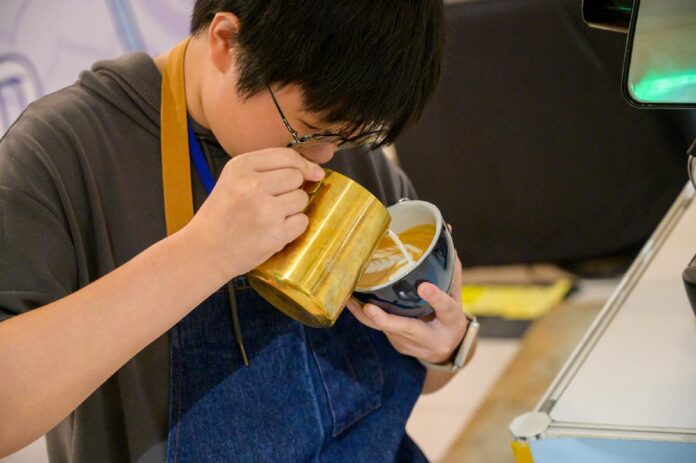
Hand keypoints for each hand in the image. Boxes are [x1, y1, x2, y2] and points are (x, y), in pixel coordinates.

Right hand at [184, 148, 324, 278]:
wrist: (204, 251)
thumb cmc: (222, 215)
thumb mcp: (234, 180)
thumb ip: (268, 170)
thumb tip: (315, 170)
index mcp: (241, 166)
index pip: (287, 155)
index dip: (302, 165)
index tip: (310, 173)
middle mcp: (252, 185)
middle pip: (296, 176)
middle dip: (292, 189)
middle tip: (273, 202)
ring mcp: (265, 210)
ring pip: (301, 198)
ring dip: (293, 209)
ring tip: (271, 217)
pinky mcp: (275, 234)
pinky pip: (302, 222)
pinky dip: (293, 227)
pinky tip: (275, 230)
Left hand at [347, 253, 469, 364]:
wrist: (444, 351)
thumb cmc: (450, 318)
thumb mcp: (456, 296)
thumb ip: (450, 269)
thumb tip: (447, 232)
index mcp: (451, 321)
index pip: (445, 308)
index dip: (435, 298)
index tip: (424, 287)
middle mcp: (430, 338)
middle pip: (407, 328)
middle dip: (386, 320)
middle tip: (369, 308)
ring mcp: (411, 344)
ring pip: (386, 329)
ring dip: (366, 315)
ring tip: (350, 299)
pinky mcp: (396, 343)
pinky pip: (378, 329)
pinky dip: (364, 315)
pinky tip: (350, 302)